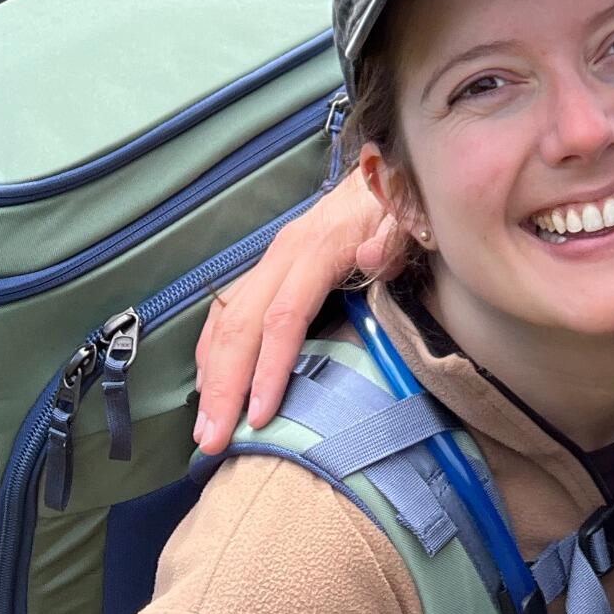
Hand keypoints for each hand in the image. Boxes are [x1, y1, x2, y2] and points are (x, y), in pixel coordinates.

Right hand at [191, 170, 402, 451]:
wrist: (383, 173)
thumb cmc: (399, 206)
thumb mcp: (408, 216)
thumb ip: (395, 236)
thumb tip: (372, 257)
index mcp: (317, 248)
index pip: (285, 315)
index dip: (269, 367)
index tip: (261, 415)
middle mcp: (283, 255)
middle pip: (241, 325)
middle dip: (224, 386)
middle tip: (215, 440)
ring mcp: (270, 261)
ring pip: (225, 320)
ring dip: (210, 376)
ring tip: (205, 430)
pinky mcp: (266, 269)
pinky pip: (225, 312)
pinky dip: (211, 353)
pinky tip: (208, 388)